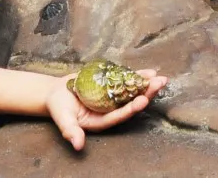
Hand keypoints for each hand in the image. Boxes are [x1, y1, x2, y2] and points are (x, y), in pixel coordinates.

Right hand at [46, 69, 166, 150]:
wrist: (57, 93)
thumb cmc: (59, 107)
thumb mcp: (63, 118)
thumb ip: (71, 131)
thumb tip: (78, 146)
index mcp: (101, 121)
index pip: (119, 116)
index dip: (131, 108)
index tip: (143, 100)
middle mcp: (110, 111)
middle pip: (131, 103)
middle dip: (146, 94)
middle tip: (159, 84)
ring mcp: (113, 99)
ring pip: (133, 92)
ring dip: (147, 85)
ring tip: (161, 78)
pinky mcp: (112, 87)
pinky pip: (127, 82)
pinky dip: (138, 77)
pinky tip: (150, 72)